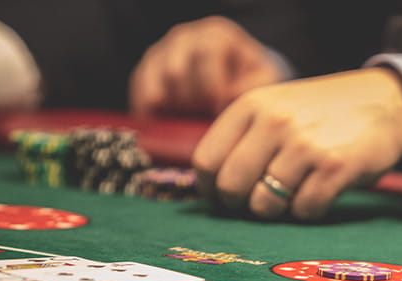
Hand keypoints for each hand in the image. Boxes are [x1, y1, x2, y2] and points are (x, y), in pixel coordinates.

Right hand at [129, 16, 283, 116]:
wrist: (232, 77)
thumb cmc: (249, 78)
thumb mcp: (261, 79)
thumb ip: (252, 86)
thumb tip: (229, 97)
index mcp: (215, 35)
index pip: (207, 54)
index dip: (212, 86)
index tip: (218, 110)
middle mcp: (184, 38)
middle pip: (176, 70)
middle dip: (190, 101)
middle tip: (200, 118)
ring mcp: (161, 52)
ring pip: (154, 81)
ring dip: (170, 106)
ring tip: (187, 120)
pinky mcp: (145, 71)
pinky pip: (140, 91)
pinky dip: (150, 110)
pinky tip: (164, 123)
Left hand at [192, 68, 401, 219]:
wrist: (384, 103)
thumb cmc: (322, 114)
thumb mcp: (276, 107)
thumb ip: (242, 138)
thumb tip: (209, 189)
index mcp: (252, 105)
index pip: (207, 160)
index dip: (212, 189)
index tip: (224, 197)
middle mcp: (274, 122)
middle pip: (231, 187)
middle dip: (240, 205)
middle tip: (258, 202)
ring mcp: (305, 144)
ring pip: (265, 204)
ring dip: (277, 211)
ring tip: (293, 195)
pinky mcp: (335, 167)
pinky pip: (304, 210)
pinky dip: (309, 211)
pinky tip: (319, 194)